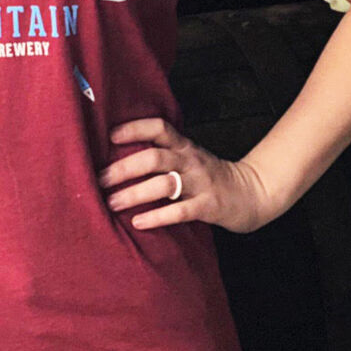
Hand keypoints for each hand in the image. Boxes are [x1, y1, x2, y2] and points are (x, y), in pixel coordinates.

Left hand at [98, 117, 274, 233]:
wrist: (251, 193)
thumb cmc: (208, 176)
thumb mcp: (188, 158)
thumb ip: (163, 154)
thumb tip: (118, 156)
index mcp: (183, 146)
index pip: (159, 127)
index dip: (135, 128)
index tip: (110, 136)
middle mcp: (190, 160)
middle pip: (154, 157)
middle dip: (123, 168)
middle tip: (100, 180)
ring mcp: (199, 183)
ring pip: (163, 184)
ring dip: (134, 193)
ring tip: (112, 203)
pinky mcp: (208, 206)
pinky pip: (179, 211)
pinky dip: (157, 217)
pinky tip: (138, 222)